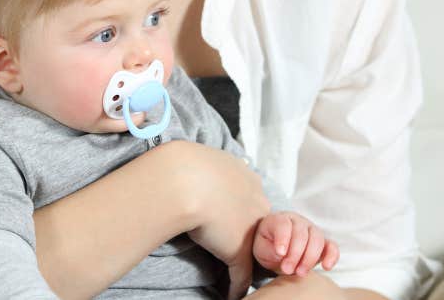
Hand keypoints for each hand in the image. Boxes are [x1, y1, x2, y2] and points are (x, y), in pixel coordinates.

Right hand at [164, 142, 270, 299]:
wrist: (185, 182)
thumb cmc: (183, 167)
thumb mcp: (198, 158)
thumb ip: (201, 166)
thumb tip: (183, 164)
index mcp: (246, 177)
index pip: (250, 197)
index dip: (241, 208)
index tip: (230, 217)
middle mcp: (256, 200)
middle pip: (259, 222)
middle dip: (252, 233)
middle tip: (235, 244)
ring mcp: (251, 227)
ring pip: (255, 248)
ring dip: (247, 260)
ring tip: (237, 272)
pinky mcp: (240, 251)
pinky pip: (243, 274)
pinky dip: (237, 286)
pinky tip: (232, 295)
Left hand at [253, 211, 338, 276]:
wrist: (276, 249)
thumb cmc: (267, 246)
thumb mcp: (260, 248)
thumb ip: (268, 249)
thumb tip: (281, 254)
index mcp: (280, 219)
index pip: (283, 224)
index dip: (283, 238)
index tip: (280, 253)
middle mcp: (298, 222)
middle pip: (301, 234)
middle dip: (295, 254)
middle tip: (286, 270)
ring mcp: (312, 231)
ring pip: (317, 239)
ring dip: (310, 258)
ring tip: (300, 273)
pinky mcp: (323, 244)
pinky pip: (332, 246)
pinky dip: (332, 256)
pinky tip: (326, 266)